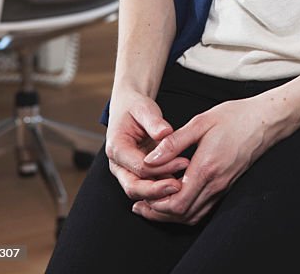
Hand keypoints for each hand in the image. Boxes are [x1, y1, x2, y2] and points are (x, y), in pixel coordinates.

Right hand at [105, 89, 189, 204]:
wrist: (129, 108)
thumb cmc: (135, 107)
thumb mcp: (144, 108)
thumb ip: (154, 121)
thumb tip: (165, 133)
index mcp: (116, 148)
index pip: (139, 166)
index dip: (162, 168)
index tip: (183, 162)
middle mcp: (117, 164)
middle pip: (134, 187)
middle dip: (157, 190)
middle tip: (180, 186)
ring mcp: (125, 171)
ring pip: (140, 191)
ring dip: (161, 192)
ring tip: (183, 186)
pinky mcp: (136, 173)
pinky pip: (148, 186)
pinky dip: (162, 188)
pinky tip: (180, 184)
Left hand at [132, 95, 281, 225]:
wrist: (265, 121)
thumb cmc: (234, 117)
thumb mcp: (201, 122)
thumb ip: (174, 142)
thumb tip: (150, 160)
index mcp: (206, 168)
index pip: (177, 201)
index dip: (156, 203)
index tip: (140, 195)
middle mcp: (216, 183)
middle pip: (182, 214)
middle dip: (158, 213)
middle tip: (139, 205)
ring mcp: (223, 187)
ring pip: (193, 215)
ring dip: (170, 214)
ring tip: (152, 205)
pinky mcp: (227, 186)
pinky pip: (203, 209)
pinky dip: (186, 211)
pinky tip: (176, 200)